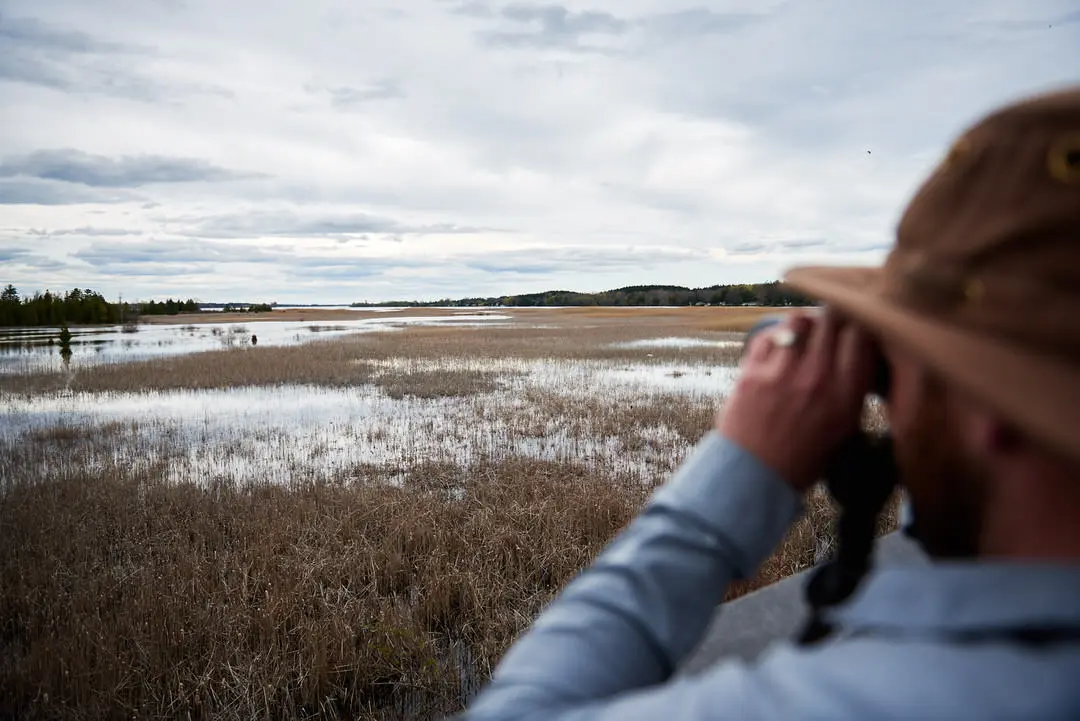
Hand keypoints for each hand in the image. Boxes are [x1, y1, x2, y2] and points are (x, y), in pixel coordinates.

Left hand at [718, 310, 876, 491]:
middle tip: (831, 325)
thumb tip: (860, 354)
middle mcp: (818, 377)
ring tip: (804, 335)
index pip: (863, 335)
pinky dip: (776, 337)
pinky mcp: (752, 372)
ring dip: (804, 324)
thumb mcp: (844, 429)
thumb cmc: (802, 457)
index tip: (858, 325)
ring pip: (800, 320)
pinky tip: (778, 349)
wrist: (755, 477)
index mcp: (846, 394)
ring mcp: (782, 372)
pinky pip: (768, 335)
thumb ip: (854, 390)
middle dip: (835, 316)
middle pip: (834, 318)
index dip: (861, 323)